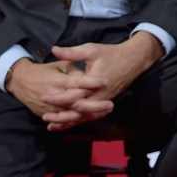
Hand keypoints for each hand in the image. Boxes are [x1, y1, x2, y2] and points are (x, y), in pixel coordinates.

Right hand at [6, 58, 106, 119]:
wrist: (21, 81)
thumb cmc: (44, 70)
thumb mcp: (59, 65)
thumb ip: (73, 69)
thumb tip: (87, 75)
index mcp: (58, 81)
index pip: (78, 82)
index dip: (92, 82)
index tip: (106, 81)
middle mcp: (55, 96)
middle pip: (78, 103)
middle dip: (95, 106)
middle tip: (111, 105)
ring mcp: (51, 108)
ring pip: (73, 115)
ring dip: (89, 115)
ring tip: (104, 113)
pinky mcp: (48, 115)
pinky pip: (64, 121)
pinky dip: (77, 121)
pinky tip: (90, 119)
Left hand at [43, 36, 163, 131]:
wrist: (133, 61)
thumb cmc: (110, 54)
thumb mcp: (91, 49)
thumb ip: (72, 53)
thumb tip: (54, 50)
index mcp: (92, 83)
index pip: (72, 95)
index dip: (57, 97)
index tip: (43, 97)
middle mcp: (97, 96)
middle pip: (77, 111)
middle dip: (60, 116)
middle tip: (44, 118)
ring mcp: (101, 102)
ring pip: (83, 117)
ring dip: (67, 122)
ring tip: (51, 126)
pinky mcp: (103, 104)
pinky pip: (89, 116)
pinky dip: (77, 121)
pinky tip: (66, 124)